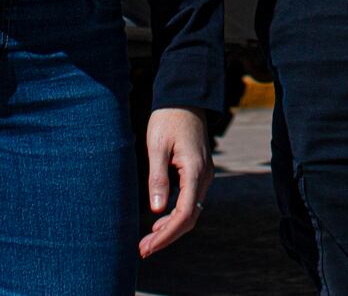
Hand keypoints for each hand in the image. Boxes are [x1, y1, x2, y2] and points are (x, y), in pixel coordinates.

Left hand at [140, 107, 212, 257]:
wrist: (185, 97)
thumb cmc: (168, 118)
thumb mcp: (157, 146)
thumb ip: (158, 177)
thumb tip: (156, 209)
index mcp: (194, 170)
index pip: (184, 214)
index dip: (166, 235)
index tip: (147, 246)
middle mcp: (204, 176)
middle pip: (189, 218)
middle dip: (167, 237)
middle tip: (143, 249)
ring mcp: (204, 175)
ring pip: (191, 211)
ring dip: (171, 228)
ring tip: (148, 239)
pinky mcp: (199, 172)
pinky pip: (191, 201)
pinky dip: (176, 215)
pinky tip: (159, 220)